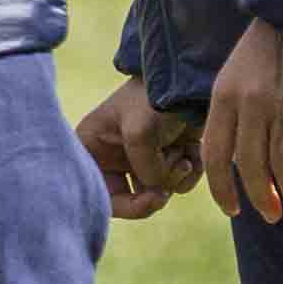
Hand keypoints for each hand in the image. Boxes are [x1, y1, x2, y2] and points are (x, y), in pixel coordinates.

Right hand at [80, 76, 191, 222]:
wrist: (188, 78)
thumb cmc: (154, 97)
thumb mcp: (139, 134)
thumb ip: (145, 170)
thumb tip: (159, 190)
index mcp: (91, 147)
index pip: (98, 193)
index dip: (126, 205)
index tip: (152, 199)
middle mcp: (111, 156)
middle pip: (130, 199)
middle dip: (153, 191)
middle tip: (166, 191)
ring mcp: (139, 158)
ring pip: (158, 192)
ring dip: (173, 177)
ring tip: (179, 152)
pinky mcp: (165, 157)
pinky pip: (178, 183)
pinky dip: (188, 171)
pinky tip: (191, 151)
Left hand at [195, 18, 282, 224]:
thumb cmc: (275, 42)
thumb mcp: (239, 71)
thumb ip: (234, 109)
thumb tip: (236, 156)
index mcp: (225, 96)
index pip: (216, 155)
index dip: (223, 188)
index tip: (233, 210)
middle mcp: (250, 105)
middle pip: (251, 167)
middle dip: (261, 198)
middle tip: (272, 215)